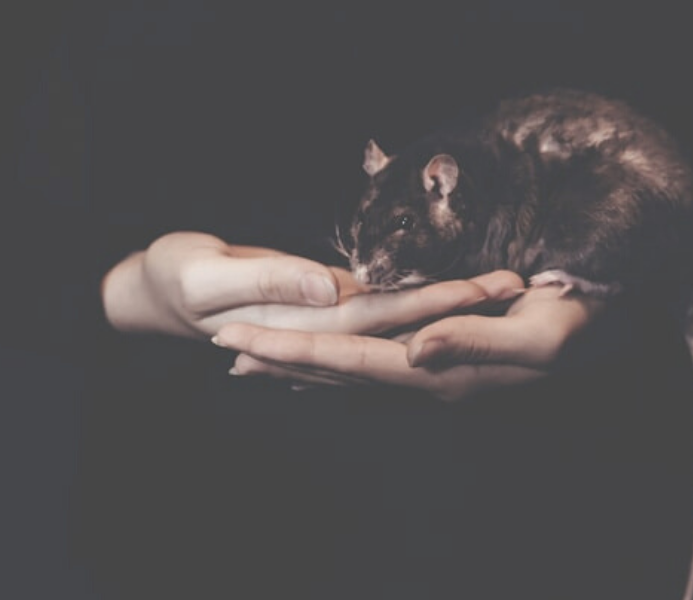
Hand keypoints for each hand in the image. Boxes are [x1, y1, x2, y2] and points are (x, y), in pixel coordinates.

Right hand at [101, 231, 515, 339]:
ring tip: (499, 288)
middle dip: (459, 305)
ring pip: (397, 317)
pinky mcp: (321, 303)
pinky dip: (407, 304)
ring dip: (444, 306)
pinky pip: (376, 308)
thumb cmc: (167, 276)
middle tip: (517, 282)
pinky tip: (437, 303)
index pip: (384, 316)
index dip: (436, 303)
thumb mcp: (206, 275)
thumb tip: (331, 287)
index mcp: (302, 323)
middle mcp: (325, 329)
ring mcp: (326, 319)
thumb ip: (270, 282)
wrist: (147, 286)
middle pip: (405, 321)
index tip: (486, 288)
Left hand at [213, 276, 606, 400]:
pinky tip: (318, 361)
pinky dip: (335, 360)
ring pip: (349, 371)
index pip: (351, 362)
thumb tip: (412, 352)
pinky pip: (372, 364)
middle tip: (224, 348)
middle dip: (280, 359)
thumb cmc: (575, 324)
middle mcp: (428, 379)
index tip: (240, 340)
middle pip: (338, 372)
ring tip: (253, 358)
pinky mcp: (438, 359)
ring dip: (299, 364)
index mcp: (442, 372)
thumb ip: (471, 344)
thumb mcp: (535, 335)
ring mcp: (432, 373)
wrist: (599, 322)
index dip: (294, 351)